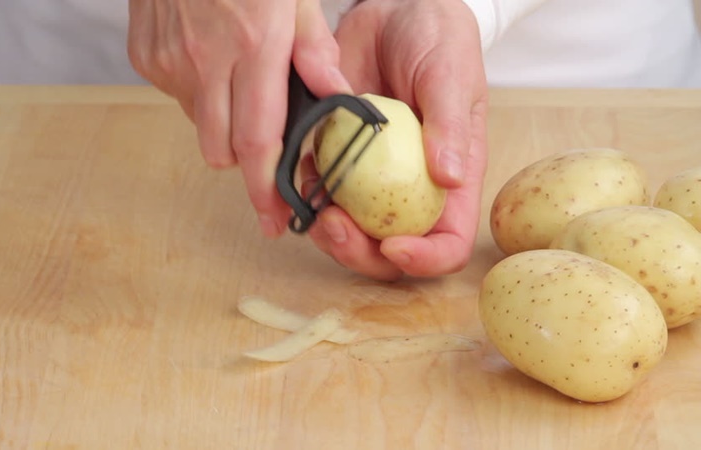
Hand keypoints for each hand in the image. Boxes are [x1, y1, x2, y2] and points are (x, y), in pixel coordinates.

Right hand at [127, 0, 351, 236]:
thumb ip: (314, 46)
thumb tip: (337, 92)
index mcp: (253, 47)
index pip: (259, 141)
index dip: (267, 190)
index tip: (276, 221)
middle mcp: (206, 62)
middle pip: (222, 152)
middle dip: (245, 162)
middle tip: (265, 151)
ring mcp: (169, 61)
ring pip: (199, 128)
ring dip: (222, 123)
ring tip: (238, 81)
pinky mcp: (145, 56)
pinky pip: (177, 98)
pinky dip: (198, 93)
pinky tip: (209, 58)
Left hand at [305, 0, 488, 280]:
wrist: (394, 8)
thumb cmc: (437, 39)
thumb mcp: (450, 74)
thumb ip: (449, 125)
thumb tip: (449, 178)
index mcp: (450, 180)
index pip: (448, 242)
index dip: (424, 259)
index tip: (393, 245)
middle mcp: (409, 188)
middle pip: (389, 251)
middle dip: (360, 253)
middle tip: (335, 225)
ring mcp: (371, 178)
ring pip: (349, 231)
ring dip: (327, 233)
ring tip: (313, 207)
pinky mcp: (339, 158)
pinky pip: (319, 194)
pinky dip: (305, 198)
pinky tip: (297, 176)